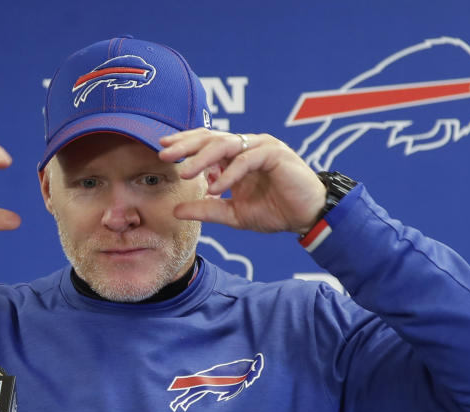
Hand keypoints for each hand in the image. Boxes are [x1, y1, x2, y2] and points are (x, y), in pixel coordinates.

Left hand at [158, 130, 325, 234]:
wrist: (307, 217)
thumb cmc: (275, 211)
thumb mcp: (233, 213)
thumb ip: (207, 209)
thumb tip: (176, 211)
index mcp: (237, 155)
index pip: (206, 142)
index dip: (184, 143)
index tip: (162, 150)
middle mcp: (248, 146)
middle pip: (211, 138)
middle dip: (186, 145)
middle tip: (164, 154)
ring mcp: (262, 146)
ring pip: (226, 145)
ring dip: (203, 158)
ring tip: (185, 172)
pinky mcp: (275, 154)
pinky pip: (247, 160)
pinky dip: (230, 173)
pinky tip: (217, 186)